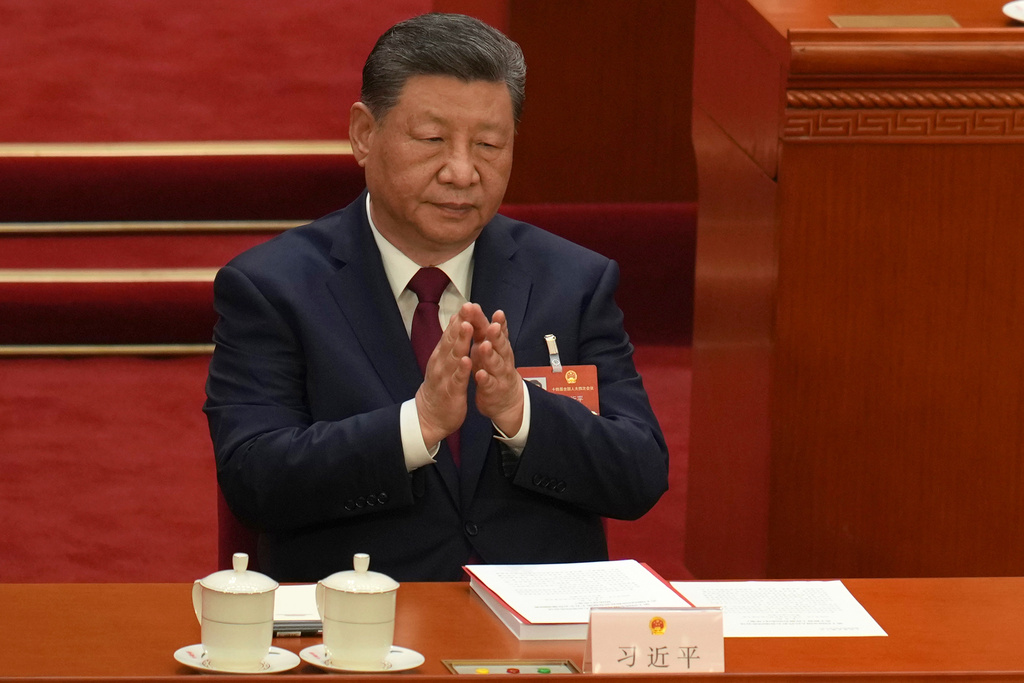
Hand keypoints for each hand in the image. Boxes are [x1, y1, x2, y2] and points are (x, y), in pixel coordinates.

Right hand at [415, 313, 472, 449]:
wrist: (429, 416)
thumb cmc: (440, 387)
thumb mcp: (444, 362)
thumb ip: (450, 343)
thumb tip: (455, 321)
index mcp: (441, 355)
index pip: (451, 334)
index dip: (459, 319)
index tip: (468, 303)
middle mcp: (441, 363)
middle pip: (451, 340)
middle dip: (459, 324)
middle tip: (467, 307)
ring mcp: (444, 377)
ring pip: (454, 356)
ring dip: (461, 341)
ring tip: (468, 326)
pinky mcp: (450, 391)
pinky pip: (457, 379)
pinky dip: (461, 369)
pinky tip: (467, 360)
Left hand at [470, 309, 523, 435]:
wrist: (507, 400)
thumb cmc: (495, 369)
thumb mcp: (492, 348)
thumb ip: (485, 330)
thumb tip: (477, 307)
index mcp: (499, 347)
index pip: (497, 332)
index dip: (498, 322)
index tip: (497, 312)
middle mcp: (502, 359)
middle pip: (500, 346)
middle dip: (496, 336)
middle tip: (493, 326)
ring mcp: (499, 375)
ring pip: (496, 364)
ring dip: (490, 355)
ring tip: (484, 346)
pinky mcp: (493, 390)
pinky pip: (489, 384)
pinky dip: (485, 379)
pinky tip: (479, 374)